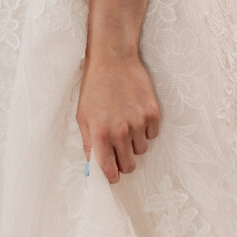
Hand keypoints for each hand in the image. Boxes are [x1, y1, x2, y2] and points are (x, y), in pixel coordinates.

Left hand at [76, 42, 160, 183]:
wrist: (113, 60)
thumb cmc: (95, 88)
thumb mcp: (83, 117)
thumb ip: (89, 144)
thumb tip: (93, 167)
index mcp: (101, 134)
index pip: (109, 170)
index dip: (111, 176)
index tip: (112, 175)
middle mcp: (121, 132)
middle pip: (129, 165)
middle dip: (123, 161)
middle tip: (119, 150)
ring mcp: (139, 123)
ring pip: (142, 150)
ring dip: (134, 143)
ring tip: (126, 124)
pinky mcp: (153, 113)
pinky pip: (152, 135)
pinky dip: (146, 130)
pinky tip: (136, 114)